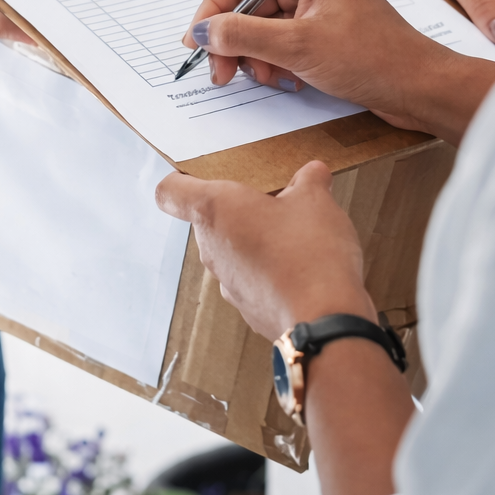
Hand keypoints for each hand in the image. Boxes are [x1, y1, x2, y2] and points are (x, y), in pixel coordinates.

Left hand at [156, 161, 374, 339]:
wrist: (324, 320)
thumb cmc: (309, 254)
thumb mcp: (316, 201)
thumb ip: (309, 181)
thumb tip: (312, 174)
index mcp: (215, 210)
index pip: (170, 191)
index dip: (181, 179)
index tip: (200, 174)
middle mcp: (211, 247)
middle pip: (209, 219)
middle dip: (239, 207)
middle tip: (274, 200)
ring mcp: (226, 282)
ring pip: (230, 249)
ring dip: (254, 239)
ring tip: (294, 234)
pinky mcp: (246, 307)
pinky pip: (250, 278)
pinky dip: (268, 270)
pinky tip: (300, 267)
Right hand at [182, 0, 494, 142]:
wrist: (420, 88)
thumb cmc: (375, 59)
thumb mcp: (298, 47)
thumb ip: (244, 36)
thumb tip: (203, 31)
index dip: (213, 4)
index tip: (199, 39)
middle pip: (248, 1)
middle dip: (232, 38)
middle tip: (222, 72)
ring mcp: (319, 6)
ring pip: (262, 25)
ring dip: (253, 55)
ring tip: (264, 78)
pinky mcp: (325, 33)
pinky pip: (282, 41)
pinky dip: (274, 62)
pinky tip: (285, 80)